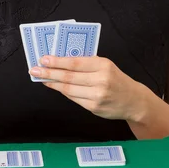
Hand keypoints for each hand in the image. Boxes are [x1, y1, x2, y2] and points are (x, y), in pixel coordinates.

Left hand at [30, 55, 144, 121]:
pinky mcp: (94, 108)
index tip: (44, 59)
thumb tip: (60, 61)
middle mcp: (101, 80)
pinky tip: (55, 87)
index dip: (57, 61)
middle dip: (49, 73)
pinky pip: (74, 98)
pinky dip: (63, 92)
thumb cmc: (116, 79)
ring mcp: (97, 96)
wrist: (133, 100)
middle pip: (69, 77)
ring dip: (53, 83)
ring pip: (69, 89)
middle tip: (35, 69)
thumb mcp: (105, 65)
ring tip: (42, 78)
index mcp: (103, 65)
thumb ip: (86, 63)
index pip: (75, 62)